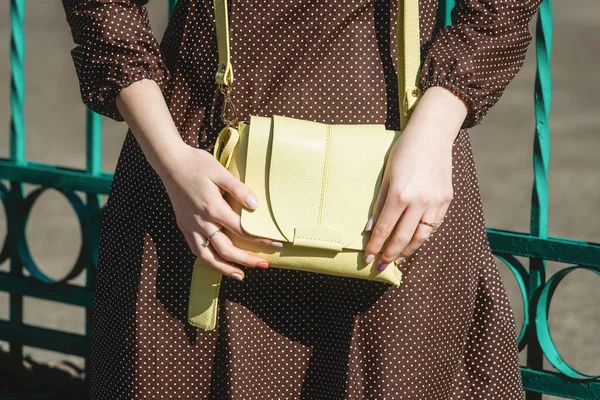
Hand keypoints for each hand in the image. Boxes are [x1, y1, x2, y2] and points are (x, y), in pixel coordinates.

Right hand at [115, 79, 279, 281]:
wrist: (170, 162)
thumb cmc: (197, 164)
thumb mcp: (220, 172)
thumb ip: (239, 190)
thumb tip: (255, 207)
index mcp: (213, 208)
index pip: (241, 230)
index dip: (260, 239)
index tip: (276, 243)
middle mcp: (201, 221)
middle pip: (226, 249)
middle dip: (247, 260)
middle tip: (264, 265)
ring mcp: (191, 225)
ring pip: (208, 255)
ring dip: (225, 268)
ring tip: (241, 275)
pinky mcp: (184, 225)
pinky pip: (195, 249)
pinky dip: (208, 259)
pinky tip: (217, 262)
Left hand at [363, 86, 468, 271]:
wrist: (432, 135)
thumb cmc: (403, 151)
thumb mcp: (386, 175)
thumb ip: (379, 203)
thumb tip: (371, 229)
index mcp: (400, 194)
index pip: (384, 229)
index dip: (375, 246)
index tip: (368, 258)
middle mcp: (419, 202)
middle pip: (402, 238)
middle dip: (390, 255)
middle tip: (381, 266)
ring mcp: (435, 202)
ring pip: (421, 236)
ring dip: (408, 251)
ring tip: (397, 259)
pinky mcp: (447, 200)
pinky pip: (434, 225)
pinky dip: (423, 236)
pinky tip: (414, 242)